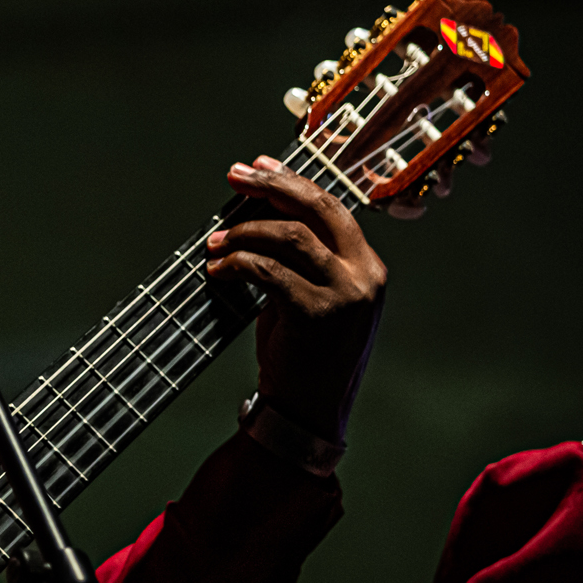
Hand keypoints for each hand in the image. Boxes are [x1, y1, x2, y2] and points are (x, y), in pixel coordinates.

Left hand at [206, 155, 386, 441]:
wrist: (306, 415)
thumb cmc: (301, 357)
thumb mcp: (309, 299)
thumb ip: (298, 260)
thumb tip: (255, 213)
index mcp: (368, 268)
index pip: (331, 209)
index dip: (291, 184)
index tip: (258, 167)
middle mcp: (365, 276)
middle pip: (318, 209)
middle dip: (272, 187)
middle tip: (234, 176)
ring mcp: (346, 295)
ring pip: (291, 237)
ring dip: (244, 232)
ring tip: (214, 242)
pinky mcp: (319, 314)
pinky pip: (271, 272)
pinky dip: (238, 264)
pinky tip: (217, 270)